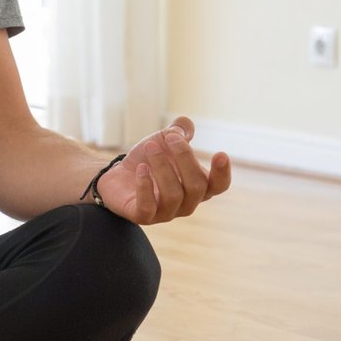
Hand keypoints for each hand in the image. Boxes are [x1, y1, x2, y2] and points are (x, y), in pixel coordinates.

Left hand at [93, 116, 229, 224]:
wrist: (117, 176)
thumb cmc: (148, 160)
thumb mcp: (163, 140)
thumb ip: (178, 131)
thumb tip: (185, 125)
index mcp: (199, 186)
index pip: (219, 185)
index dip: (222, 173)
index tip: (220, 153)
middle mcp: (187, 203)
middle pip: (197, 186)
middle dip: (184, 157)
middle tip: (168, 137)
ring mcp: (166, 213)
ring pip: (173, 195)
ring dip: (162, 167)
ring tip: (149, 147)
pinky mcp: (143, 216)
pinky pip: (148, 207)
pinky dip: (145, 186)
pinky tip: (141, 168)